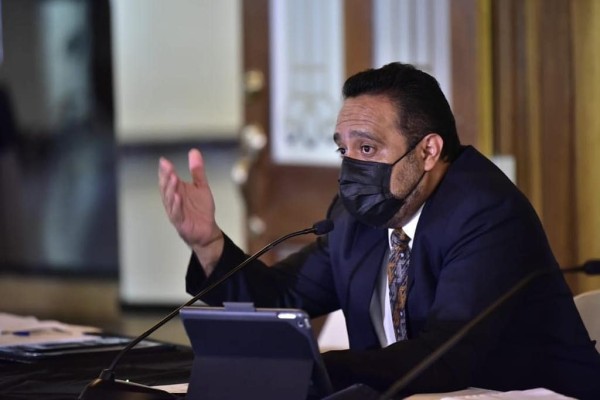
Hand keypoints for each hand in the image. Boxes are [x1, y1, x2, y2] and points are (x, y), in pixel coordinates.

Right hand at [158, 149, 223, 273]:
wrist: (207, 230)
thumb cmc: (201, 210)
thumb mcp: (201, 186)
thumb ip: (197, 171)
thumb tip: (194, 151)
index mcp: (177, 192)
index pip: (168, 180)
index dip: (165, 171)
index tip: (163, 161)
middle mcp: (173, 201)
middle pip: (166, 188)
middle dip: (166, 178)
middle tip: (167, 167)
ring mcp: (176, 212)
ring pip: (169, 200)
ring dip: (170, 189)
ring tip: (173, 178)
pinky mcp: (181, 222)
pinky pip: (176, 213)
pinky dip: (176, 205)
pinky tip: (177, 197)